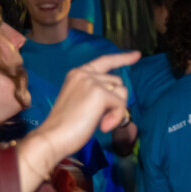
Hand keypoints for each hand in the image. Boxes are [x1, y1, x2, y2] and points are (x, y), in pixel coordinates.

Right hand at [32, 51, 139, 170]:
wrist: (53, 136)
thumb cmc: (66, 126)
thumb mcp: (81, 101)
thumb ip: (97, 93)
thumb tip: (120, 96)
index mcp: (78, 74)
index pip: (104, 61)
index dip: (122, 58)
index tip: (137, 55)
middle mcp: (84, 73)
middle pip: (118, 82)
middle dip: (117, 101)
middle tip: (103, 119)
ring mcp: (92, 82)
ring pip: (122, 92)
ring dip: (117, 111)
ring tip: (101, 123)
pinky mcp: (99, 94)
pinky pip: (120, 105)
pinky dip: (116, 118)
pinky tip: (103, 127)